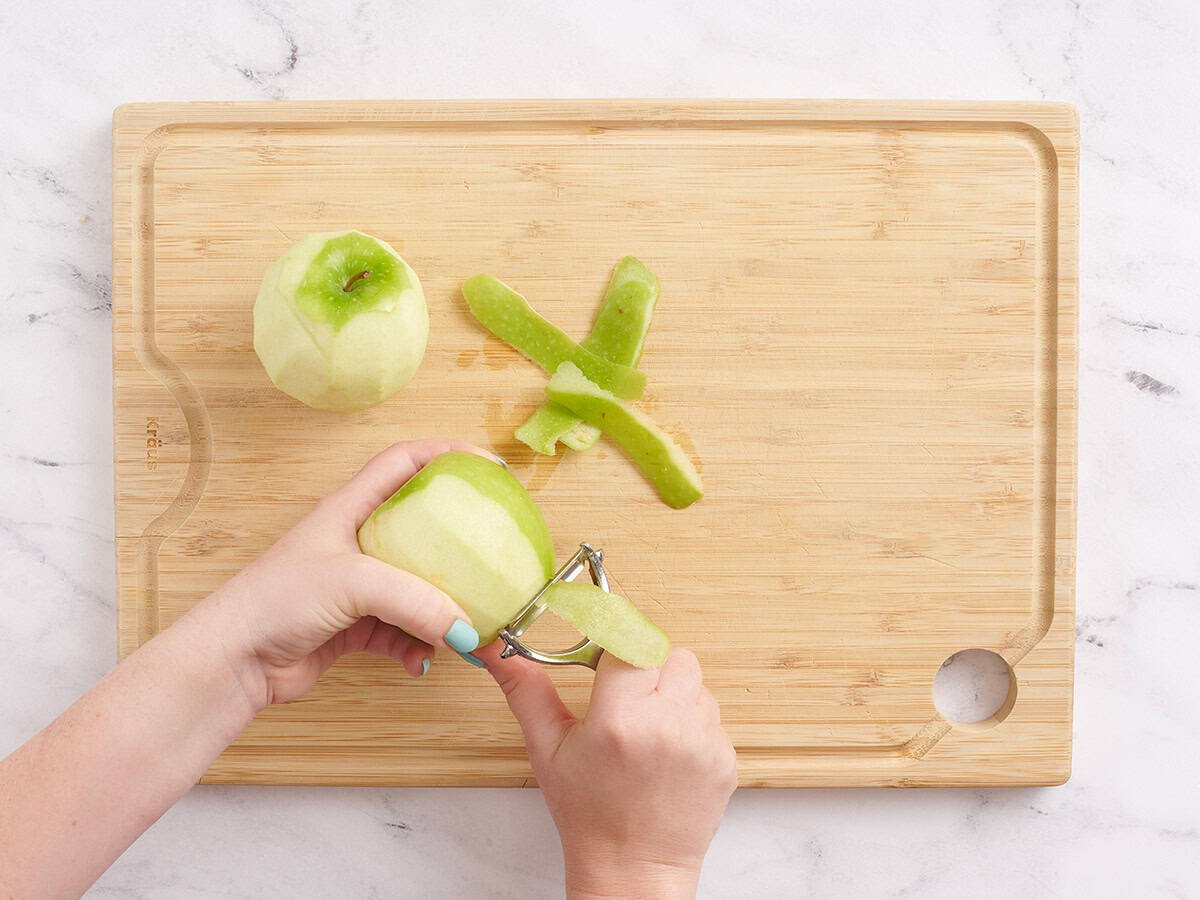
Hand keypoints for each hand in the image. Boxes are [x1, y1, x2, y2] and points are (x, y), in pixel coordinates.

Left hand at [189, 439, 492, 709]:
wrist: (233, 661)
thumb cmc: (275, 601)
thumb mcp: (353, 583)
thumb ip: (417, 601)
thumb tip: (468, 629)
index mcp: (349, 508)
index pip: (403, 462)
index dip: (446, 454)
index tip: (488, 467)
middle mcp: (354, 541)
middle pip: (420, 528)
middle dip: (457, 544)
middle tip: (492, 553)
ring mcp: (355, 586)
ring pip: (416, 587)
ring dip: (441, 610)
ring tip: (464, 629)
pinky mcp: (353, 627)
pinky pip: (402, 631)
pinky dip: (416, 645)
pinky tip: (419, 661)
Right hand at [479, 645, 736, 898]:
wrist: (634, 868)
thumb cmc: (588, 814)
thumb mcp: (548, 750)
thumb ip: (527, 691)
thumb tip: (496, 651)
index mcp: (620, 719)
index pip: (631, 641)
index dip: (618, 646)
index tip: (608, 658)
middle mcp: (667, 725)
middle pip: (670, 654)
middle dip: (647, 668)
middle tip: (627, 700)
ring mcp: (703, 742)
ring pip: (695, 682)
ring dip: (673, 694)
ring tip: (647, 730)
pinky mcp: (725, 758)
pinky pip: (711, 715)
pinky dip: (691, 723)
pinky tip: (667, 753)